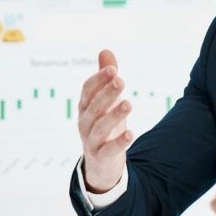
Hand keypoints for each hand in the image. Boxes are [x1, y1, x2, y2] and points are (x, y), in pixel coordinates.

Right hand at [77, 49, 134, 192]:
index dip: (99, 79)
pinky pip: (109, 150)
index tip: (113, 69)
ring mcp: (91, 141)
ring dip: (114, 115)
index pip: (87, 90)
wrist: (99, 164)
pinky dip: (119, 142)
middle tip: (121, 80)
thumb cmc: (103, 125)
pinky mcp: (101, 157)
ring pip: (100, 127)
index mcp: (85, 107)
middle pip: (94, 107)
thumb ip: (104, 78)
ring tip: (129, 104)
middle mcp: (85, 123)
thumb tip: (105, 51)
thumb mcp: (104, 101)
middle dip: (107, 93)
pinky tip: (131, 133)